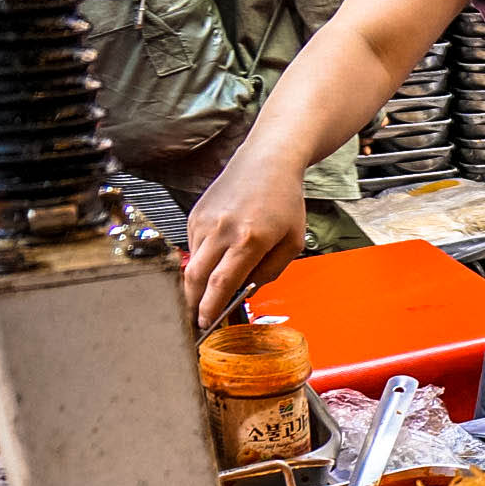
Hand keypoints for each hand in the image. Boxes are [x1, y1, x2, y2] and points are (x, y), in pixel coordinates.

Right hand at [180, 149, 308, 326]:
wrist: (267, 162)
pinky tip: (215, 259)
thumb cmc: (285, 201)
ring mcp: (205, 221)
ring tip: (205, 294)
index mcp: (250, 239)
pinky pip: (193, 247)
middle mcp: (223, 230)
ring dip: (196, 283)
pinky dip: (200, 260)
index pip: (221, 282)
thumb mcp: (292, 242)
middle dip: (193, 302)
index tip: (205, 323)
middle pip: (196, 277)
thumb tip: (246, 289)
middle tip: (195, 319)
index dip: (210, 307)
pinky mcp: (195, 215)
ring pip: (192, 263)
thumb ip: (271, 271)